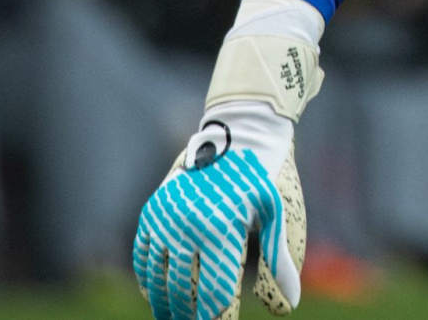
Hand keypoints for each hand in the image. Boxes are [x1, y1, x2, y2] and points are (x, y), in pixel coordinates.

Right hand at [134, 17, 322, 319]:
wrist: (242, 126)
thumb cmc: (268, 174)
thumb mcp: (282, 212)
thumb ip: (282, 262)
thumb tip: (284, 309)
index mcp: (223, 228)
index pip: (217, 294)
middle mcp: (188, 224)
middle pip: (184, 293)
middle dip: (192, 317)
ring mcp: (165, 217)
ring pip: (158, 279)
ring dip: (167, 305)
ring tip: (178, 319)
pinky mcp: (153, 209)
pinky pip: (143, 255)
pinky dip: (148, 279)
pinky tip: (158, 296)